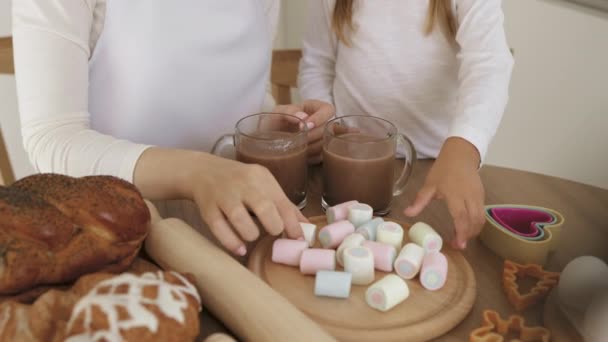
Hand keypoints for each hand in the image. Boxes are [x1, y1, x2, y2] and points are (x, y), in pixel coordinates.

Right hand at [187, 153, 305, 255]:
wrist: (202, 171)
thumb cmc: (240, 182)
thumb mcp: (263, 185)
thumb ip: (283, 205)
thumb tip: (306, 226)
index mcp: (261, 177)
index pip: (282, 202)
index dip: (292, 224)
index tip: (298, 240)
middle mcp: (243, 184)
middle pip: (263, 207)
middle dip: (273, 226)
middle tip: (273, 233)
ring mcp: (223, 195)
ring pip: (239, 218)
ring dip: (250, 234)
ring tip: (252, 237)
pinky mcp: (207, 208)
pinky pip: (219, 227)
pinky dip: (231, 242)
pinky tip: (240, 249)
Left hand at [274, 100, 334, 163]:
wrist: (266, 140)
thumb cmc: (273, 122)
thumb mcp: (278, 112)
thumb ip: (290, 111)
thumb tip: (304, 117)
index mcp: (314, 108)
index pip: (328, 109)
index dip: (321, 118)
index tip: (307, 126)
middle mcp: (320, 123)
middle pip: (328, 128)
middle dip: (314, 135)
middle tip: (301, 139)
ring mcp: (321, 138)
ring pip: (326, 142)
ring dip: (313, 147)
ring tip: (298, 148)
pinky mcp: (318, 152)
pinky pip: (322, 155)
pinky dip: (312, 157)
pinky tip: (300, 155)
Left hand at [404, 137, 485, 248]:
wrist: (461, 155)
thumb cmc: (444, 169)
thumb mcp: (429, 185)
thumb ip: (419, 201)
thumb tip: (406, 214)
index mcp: (456, 194)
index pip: (461, 217)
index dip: (461, 232)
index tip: (458, 244)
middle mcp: (470, 197)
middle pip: (474, 221)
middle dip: (468, 236)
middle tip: (458, 246)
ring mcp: (478, 196)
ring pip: (480, 218)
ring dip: (473, 231)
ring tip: (461, 239)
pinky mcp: (482, 196)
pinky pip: (482, 213)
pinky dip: (476, 223)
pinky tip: (466, 227)